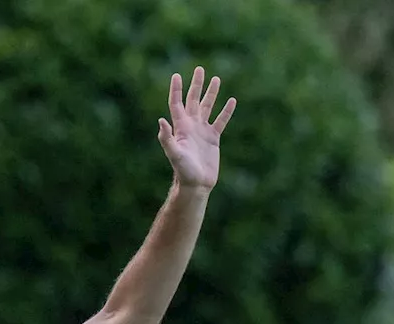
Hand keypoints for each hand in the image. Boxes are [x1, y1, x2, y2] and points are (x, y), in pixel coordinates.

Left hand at [158, 67, 235, 190]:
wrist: (196, 184)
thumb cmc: (183, 171)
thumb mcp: (174, 154)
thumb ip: (167, 138)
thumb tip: (161, 120)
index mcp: (181, 127)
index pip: (177, 103)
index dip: (176, 90)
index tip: (176, 75)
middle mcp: (191, 126)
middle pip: (193, 100)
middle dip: (196, 85)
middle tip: (199, 69)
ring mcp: (202, 131)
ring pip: (207, 107)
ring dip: (211, 93)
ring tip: (216, 79)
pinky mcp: (213, 138)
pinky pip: (221, 121)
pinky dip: (226, 111)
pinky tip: (232, 100)